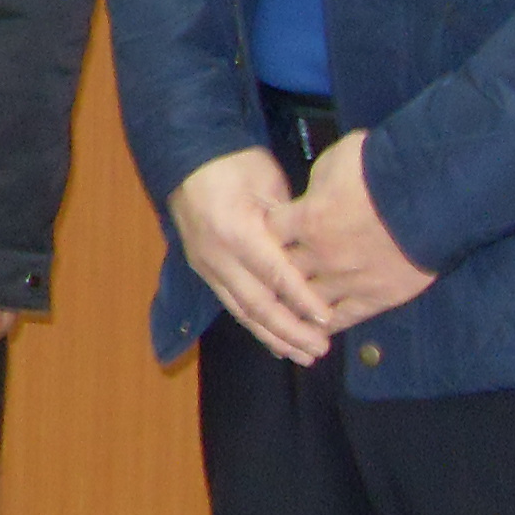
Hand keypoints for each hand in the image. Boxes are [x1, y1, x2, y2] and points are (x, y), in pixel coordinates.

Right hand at [169, 146, 333, 362]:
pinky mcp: (204, 271)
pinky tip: (276, 342)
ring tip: (303, 355)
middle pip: (256, 303)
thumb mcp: (268, 184)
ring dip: (273, 336)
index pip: (274, 273)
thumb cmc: (235, 165)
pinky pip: (231, 304)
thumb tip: (313, 256)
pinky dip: (255, 326)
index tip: (327, 320)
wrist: (187, 159)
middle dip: (289, 330)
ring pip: (241, 311)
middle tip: (320, 349)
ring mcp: (206, 266)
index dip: (302, 299)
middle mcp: (217, 256)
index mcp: (236, 230)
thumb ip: (288, 224)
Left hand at [279, 130, 434, 327]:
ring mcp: (349, 279)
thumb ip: (316, 186)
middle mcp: (321, 255)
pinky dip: (327, 323)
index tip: (267, 234)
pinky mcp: (377, 297)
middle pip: (283, 271)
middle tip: (269, 275)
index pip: (269, 234)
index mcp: (307, 219)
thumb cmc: (382, 168)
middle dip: (274, 272)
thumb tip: (313, 197)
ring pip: (308, 302)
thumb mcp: (336, 162)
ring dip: (296, 304)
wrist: (434, 195)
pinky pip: (345, 317)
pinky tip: (318, 327)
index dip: (266, 234)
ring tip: (288, 308)